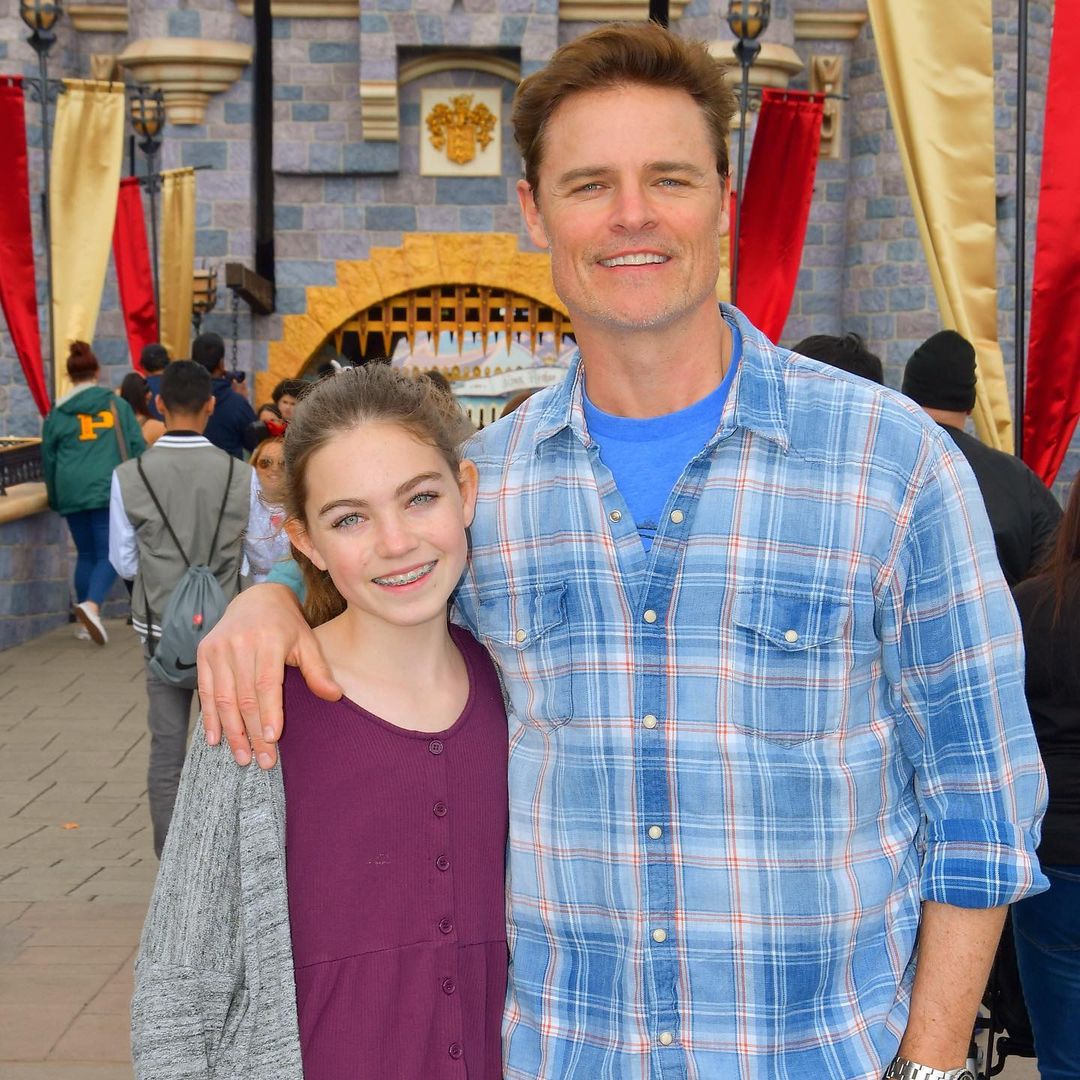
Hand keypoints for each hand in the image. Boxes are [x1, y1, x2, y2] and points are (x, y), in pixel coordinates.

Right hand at [197, 584, 341, 767]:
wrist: (256, 599)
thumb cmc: (287, 626)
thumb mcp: (307, 642)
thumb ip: (318, 670)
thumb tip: (334, 696)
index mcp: (268, 640)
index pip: (266, 684)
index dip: (268, 714)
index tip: (272, 741)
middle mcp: (239, 643)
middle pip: (244, 697)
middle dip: (252, 733)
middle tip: (261, 761)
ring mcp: (218, 648)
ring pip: (222, 698)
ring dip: (231, 732)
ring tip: (242, 757)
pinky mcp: (204, 653)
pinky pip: (205, 691)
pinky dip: (210, 717)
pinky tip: (216, 740)